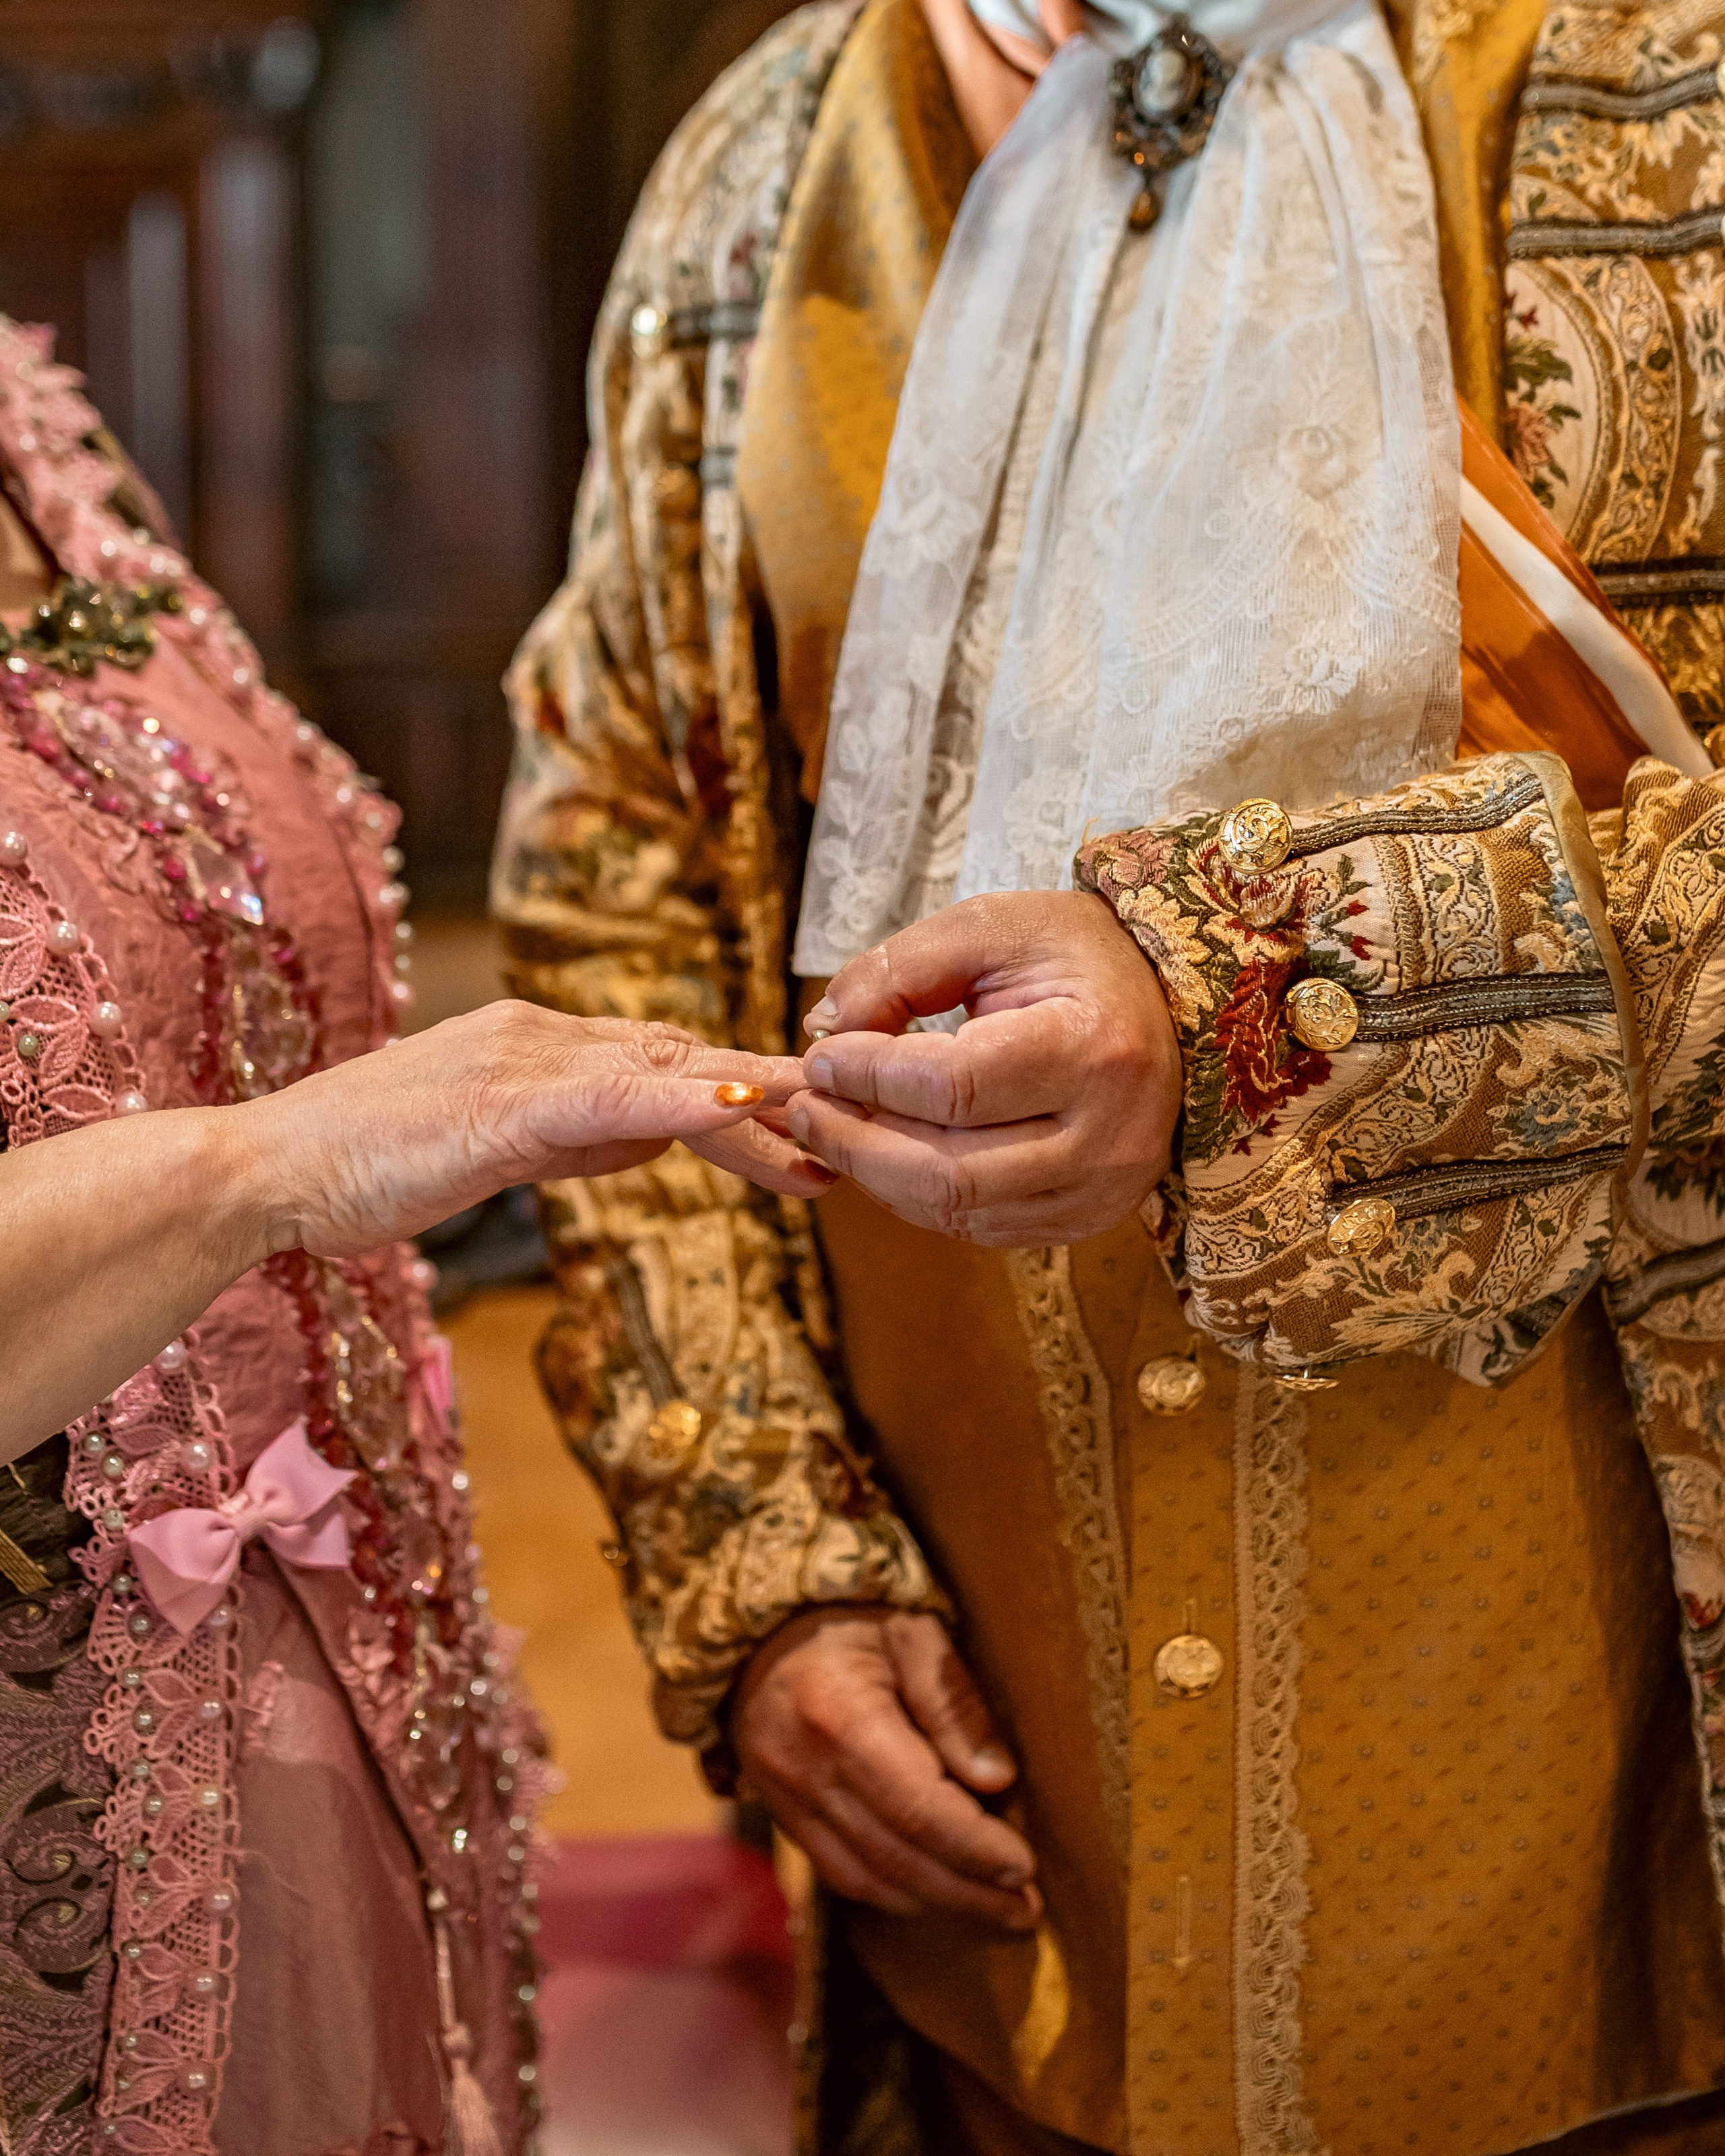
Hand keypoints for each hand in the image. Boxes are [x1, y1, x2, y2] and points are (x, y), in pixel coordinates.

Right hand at [247, 1001, 827, 1260]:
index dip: (748, 1086)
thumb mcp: (505, 1149)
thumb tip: (665, 1132)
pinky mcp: (501, 1106)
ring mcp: (522, 1064)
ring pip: (662, 1072)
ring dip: (752, 1092)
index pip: (669, 1063)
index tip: (820, 1117)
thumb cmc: (375, 1167)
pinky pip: (609, 1100)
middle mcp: (543, 1037)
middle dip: (775, 1095)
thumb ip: (584, 1135)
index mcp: (544, 1047)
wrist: (272, 1172)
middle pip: (684, 1062)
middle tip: (857, 1125)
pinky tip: (738, 1102)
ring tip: (829, 1111)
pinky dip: (680, 1099)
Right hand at [732, 1607, 1040, 1928]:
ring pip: (866, 1880)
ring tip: (996, 1908)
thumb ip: (953, 1702)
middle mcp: (804, 1771)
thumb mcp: (912, 1634)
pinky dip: (893, 1893)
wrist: (762, 1632)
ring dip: (936, 1904)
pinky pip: (839, 1874)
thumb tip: (997, 1780)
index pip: (917, 1809)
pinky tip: (938, 1893)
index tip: (1025, 1868)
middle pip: (895, 1857)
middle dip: (967, 1892)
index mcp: (840, 1719)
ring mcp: (784, 1801)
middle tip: (1026, 1908)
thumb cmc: (851, 1623)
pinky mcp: (782, 1817)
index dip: (975, 1848)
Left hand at [787, 891, 1178, 1245]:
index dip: (870, 1077)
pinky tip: (886, 1153)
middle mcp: (1108, 1137)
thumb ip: (903, 968)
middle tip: (804, 1108)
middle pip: (948, 1170)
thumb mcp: (992, 928)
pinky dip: (915, 1196)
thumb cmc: (1074, 957)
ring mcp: (1102, 1190)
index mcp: (1095, 1050)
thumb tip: (823, 1030)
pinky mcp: (1086, 1219)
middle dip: (855, 1142)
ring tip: (834, 1127)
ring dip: (876, 1174)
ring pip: (956, 1211)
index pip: (954, 1087)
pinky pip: (977, 1227)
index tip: (821, 1056)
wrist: (1164, 1005)